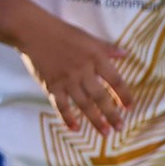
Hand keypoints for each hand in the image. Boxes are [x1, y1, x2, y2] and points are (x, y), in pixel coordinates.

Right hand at [19, 15, 131, 135]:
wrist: (34, 32)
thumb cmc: (63, 33)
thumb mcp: (89, 37)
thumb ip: (107, 48)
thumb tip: (125, 54)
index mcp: (96, 58)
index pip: (115, 80)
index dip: (124, 94)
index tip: (130, 107)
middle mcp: (83, 71)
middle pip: (101, 97)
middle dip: (112, 114)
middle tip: (120, 128)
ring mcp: (67, 80)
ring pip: (84, 104)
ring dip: (95, 120)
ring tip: (105, 133)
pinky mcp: (51, 86)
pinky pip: (61, 106)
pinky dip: (68, 118)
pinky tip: (76, 129)